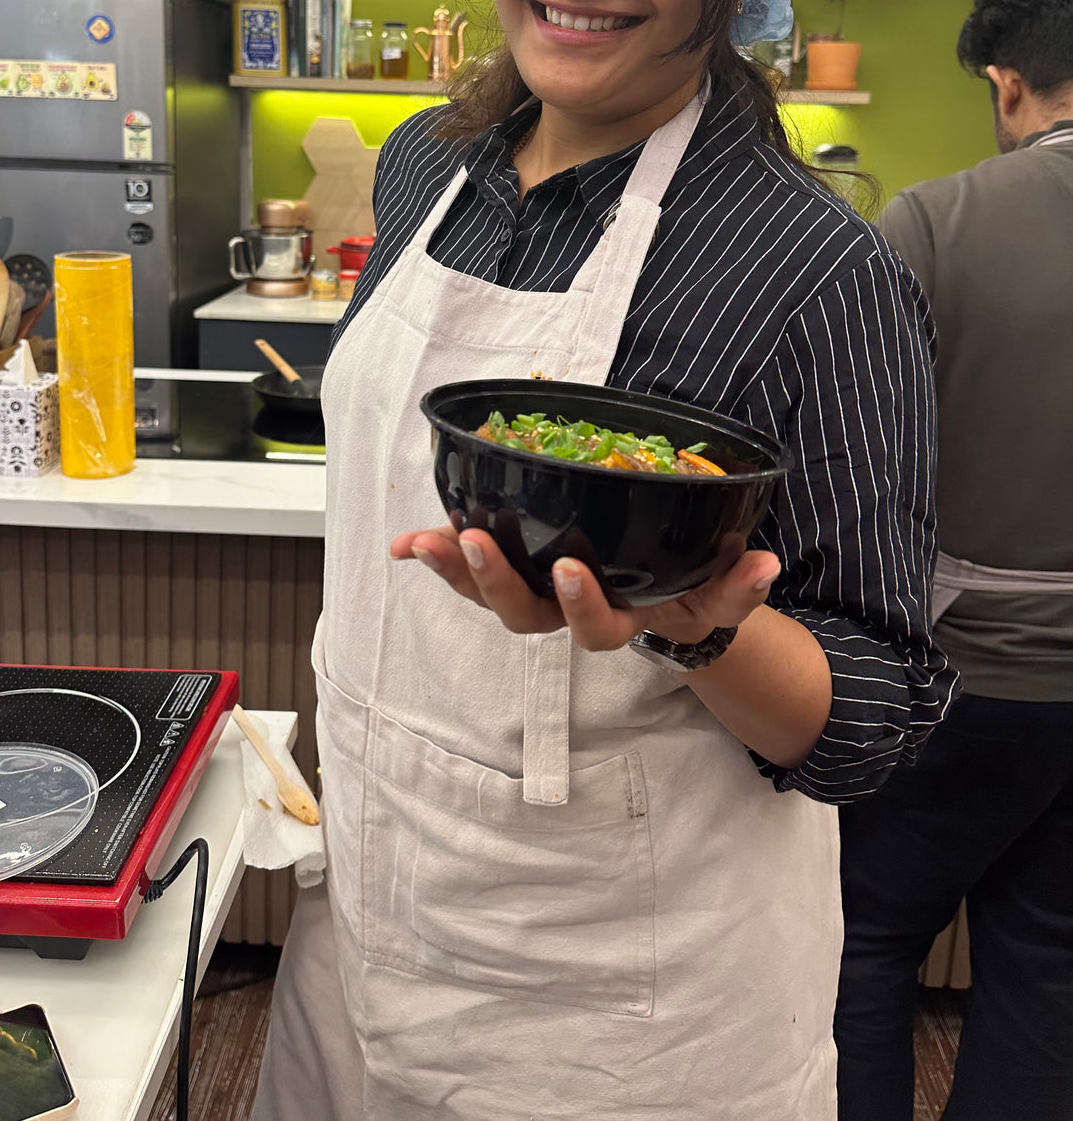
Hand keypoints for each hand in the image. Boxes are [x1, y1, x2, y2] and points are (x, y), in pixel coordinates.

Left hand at [389, 526, 778, 652]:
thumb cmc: (688, 593)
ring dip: (452, 568)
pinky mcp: (509, 566)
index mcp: (615, 620)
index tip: (571, 570)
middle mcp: (564, 614)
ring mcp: (531, 592)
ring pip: (486, 592)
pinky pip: (467, 565)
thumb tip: (763, 564)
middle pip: (521, 615)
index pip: (594, 627)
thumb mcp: (720, 595)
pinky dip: (435, 555)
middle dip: (494, 581)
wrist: (660, 600)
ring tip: (424, 541)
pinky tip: (405, 542)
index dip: (580, 604)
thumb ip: (739, 586)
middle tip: (474, 543)